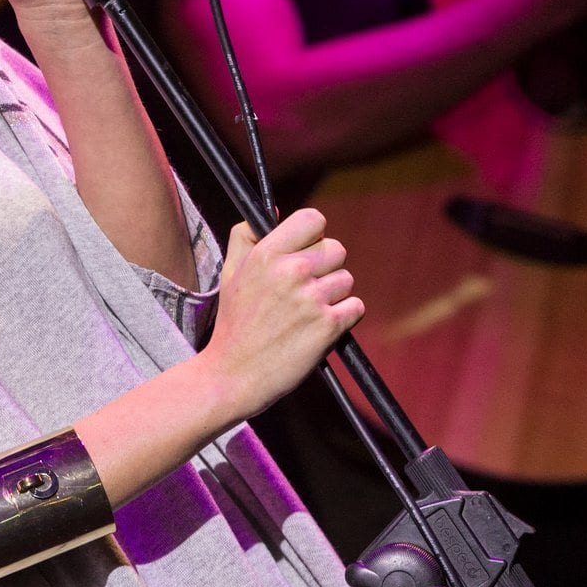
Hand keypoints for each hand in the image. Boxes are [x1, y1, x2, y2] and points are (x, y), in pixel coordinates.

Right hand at [197, 209, 363, 419]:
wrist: (233, 374)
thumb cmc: (234, 323)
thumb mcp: (231, 272)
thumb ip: (246, 235)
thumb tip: (275, 211)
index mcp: (266, 253)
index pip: (314, 219)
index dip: (314, 235)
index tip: (307, 251)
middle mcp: (291, 271)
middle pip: (336, 249)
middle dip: (326, 268)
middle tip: (305, 290)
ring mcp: (312, 298)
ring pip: (346, 280)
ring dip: (333, 296)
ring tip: (306, 314)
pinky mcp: (329, 326)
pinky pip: (355, 307)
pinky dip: (343, 318)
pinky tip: (319, 328)